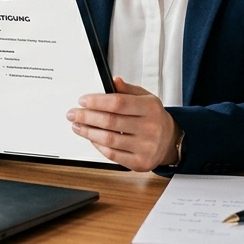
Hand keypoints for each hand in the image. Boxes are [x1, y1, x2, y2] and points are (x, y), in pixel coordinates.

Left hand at [66, 77, 181, 171]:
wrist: (170, 141)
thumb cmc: (154, 118)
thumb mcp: (146, 98)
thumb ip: (128, 90)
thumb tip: (113, 81)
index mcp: (150, 108)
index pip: (118, 103)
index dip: (97, 101)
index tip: (83, 101)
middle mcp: (149, 128)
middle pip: (110, 121)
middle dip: (87, 116)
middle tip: (74, 114)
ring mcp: (145, 147)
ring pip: (109, 139)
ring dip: (88, 132)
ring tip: (78, 126)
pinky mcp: (139, 162)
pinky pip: (112, 154)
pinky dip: (98, 145)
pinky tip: (91, 138)